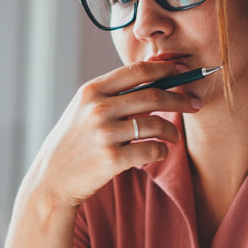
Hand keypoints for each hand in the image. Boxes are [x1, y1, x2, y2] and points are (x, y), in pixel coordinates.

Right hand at [25, 61, 201, 209]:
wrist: (52, 179)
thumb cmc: (75, 141)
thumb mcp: (85, 109)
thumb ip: (113, 93)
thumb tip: (155, 73)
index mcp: (91, 91)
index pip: (137, 71)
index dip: (166, 68)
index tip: (184, 70)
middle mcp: (98, 108)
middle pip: (153, 96)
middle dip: (180, 98)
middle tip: (195, 104)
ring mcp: (105, 134)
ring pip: (156, 124)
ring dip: (173, 131)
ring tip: (175, 136)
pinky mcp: (112, 159)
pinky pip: (152, 151)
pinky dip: (162, 151)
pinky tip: (160, 152)